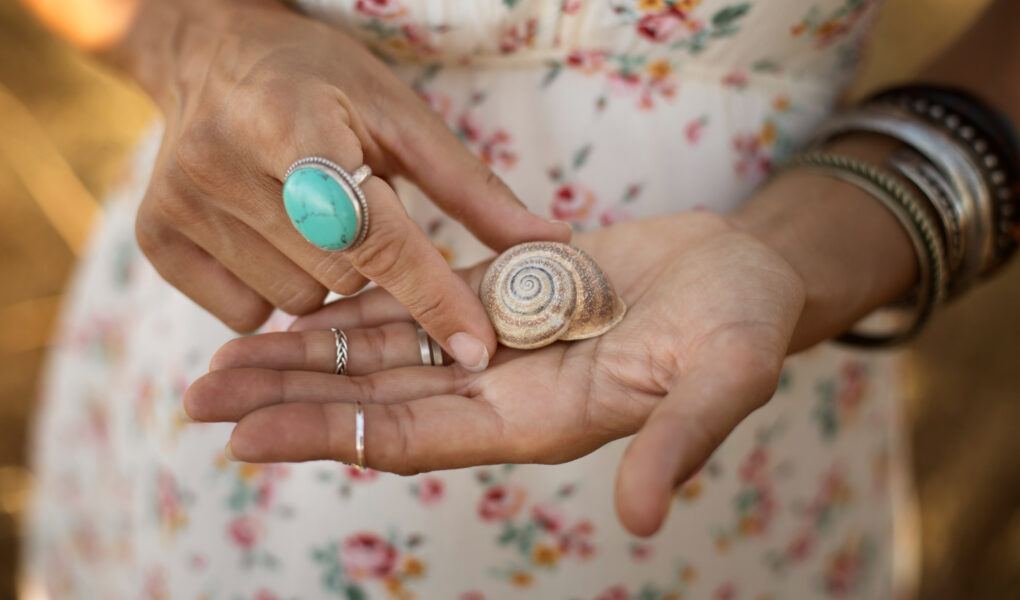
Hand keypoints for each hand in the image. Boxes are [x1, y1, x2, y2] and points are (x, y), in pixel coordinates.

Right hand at [118, 0, 567, 366]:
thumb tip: (549, 245)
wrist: (210, 57)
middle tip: (358, 215)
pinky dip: (275, 290)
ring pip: (296, 304)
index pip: (374, 234)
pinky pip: (246, 313)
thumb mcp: (400, 114)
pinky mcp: (157, 240)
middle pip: (339, 278)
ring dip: (325, 278)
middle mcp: (224, 166)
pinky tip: (271, 239)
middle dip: (371, 266)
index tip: (478, 348)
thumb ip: (473, 188)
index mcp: (293, 124)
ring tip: (310, 219)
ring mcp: (181, 207)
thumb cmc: (320, 82)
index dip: (431, 294)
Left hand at [185, 211, 805, 534]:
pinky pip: (412, 305)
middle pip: (373, 400)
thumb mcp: (727, 378)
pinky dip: (354, 309)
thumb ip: (679, 441)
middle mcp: (500, 391)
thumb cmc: (743, 326)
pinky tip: (303, 306)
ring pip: (381, 354)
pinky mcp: (498, 296)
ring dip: (305, 355)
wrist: (744, 273)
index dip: (327, 438)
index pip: (412, 437)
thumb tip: (646, 517)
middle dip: (289, 400)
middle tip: (198, 397)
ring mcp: (494, 344)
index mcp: (537, 420)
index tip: (244, 438)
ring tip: (226, 358)